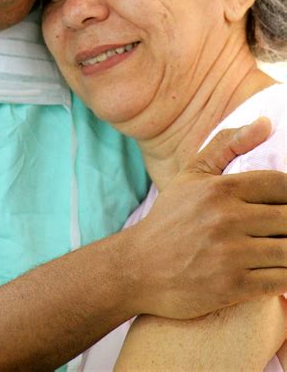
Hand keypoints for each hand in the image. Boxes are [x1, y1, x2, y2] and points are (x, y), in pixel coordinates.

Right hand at [125, 117, 286, 318]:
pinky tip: (276, 269)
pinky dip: (286, 277)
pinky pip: (281, 281)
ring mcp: (230, 255)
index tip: (282, 203)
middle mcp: (226, 219)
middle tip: (278, 227)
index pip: (280, 184)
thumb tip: (267, 123)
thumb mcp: (192, 174)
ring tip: (278, 246)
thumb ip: (227, 144)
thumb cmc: (170, 218)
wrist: (139, 268)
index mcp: (219, 189)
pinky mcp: (232, 287)